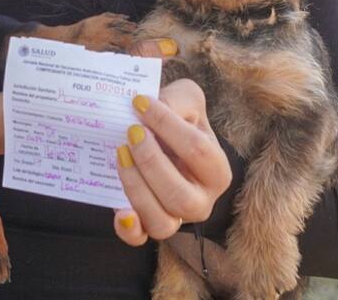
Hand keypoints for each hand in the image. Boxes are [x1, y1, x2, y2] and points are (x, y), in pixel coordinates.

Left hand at [112, 79, 233, 245]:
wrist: (160, 136)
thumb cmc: (179, 118)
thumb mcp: (187, 99)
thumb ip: (177, 99)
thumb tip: (153, 108)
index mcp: (217, 170)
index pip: (197, 150)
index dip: (166, 125)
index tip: (139, 103)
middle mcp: (201, 201)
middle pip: (179, 196)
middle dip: (151, 162)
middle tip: (131, 132)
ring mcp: (176, 218)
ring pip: (161, 222)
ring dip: (136, 188)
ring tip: (120, 154)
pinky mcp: (148, 224)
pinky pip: (140, 239)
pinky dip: (130, 229)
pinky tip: (120, 211)